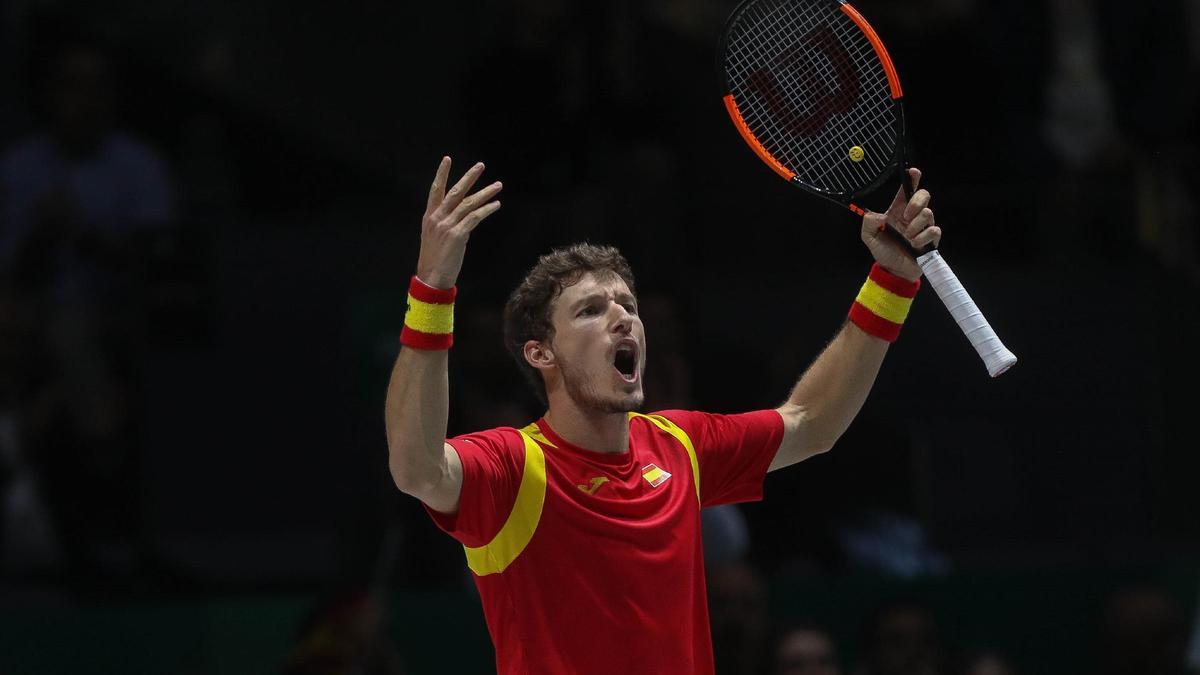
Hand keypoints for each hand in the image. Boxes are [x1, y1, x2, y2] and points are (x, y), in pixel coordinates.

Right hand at [415, 157, 502, 288]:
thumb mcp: (435, 237)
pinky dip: (487, 209)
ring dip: (485, 193)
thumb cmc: (435, 259)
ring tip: (498, 185)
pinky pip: (475, 217)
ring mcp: (447, 226)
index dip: (441, 174)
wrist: (432, 277)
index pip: (435, 190)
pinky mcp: (458, 235)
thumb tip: (463, 217)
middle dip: (469, 177)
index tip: (447, 159)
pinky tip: (496, 205)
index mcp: (429, 217)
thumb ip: (446, 223)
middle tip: (481, 165)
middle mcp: (437, 218)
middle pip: (456, 192)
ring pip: (469, 203)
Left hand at [860, 167, 941, 281]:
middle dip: (916, 202)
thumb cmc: (883, 251)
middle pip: (923, 195)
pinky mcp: (932, 238)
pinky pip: (933, 230)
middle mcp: (912, 215)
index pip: (906, 190)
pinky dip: (923, 238)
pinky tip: (914, 245)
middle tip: (906, 216)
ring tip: (907, 238)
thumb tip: (878, 215)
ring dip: (915, 227)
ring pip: (928, 213)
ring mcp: (923, 226)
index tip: (914, 172)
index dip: (912, 179)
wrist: (894, 270)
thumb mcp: (869, 237)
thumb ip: (868, 223)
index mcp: (897, 210)